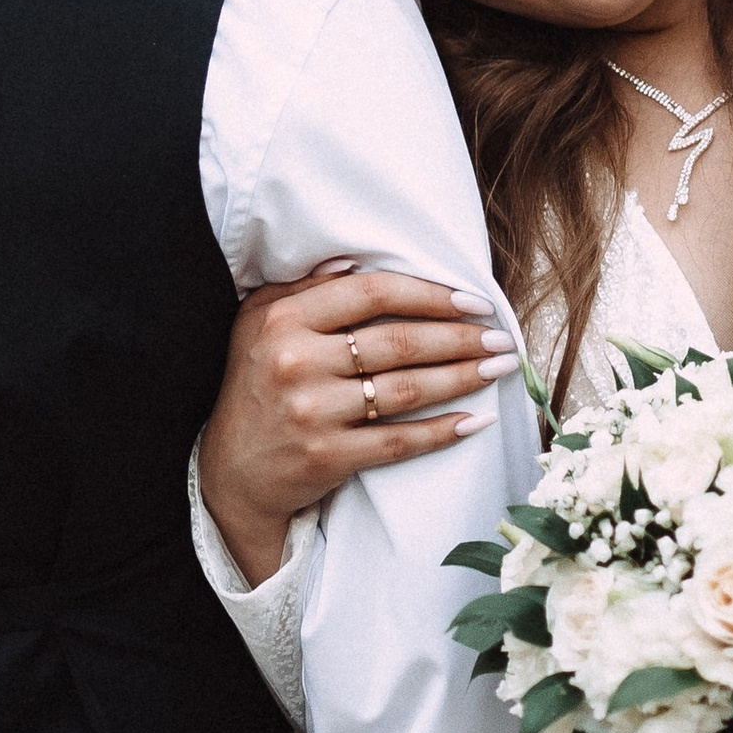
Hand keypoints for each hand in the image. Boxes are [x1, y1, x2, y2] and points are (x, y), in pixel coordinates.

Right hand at [196, 265, 515, 586]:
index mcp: (285, 320)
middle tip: (502, 337)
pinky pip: (399, 442)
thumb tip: (353, 261)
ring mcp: (312, 412)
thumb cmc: (255, 385)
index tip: (473, 302)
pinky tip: (474, 420)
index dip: (430, 294)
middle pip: (399, 342)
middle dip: (461, 337)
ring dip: (462, 377)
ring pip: (406, 389)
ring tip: (498, 368)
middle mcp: (296, 362)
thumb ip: (303, 289)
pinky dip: (442, 431)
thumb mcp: (259, 324)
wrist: (230, 472)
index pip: (372, 294)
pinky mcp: (327, 457)